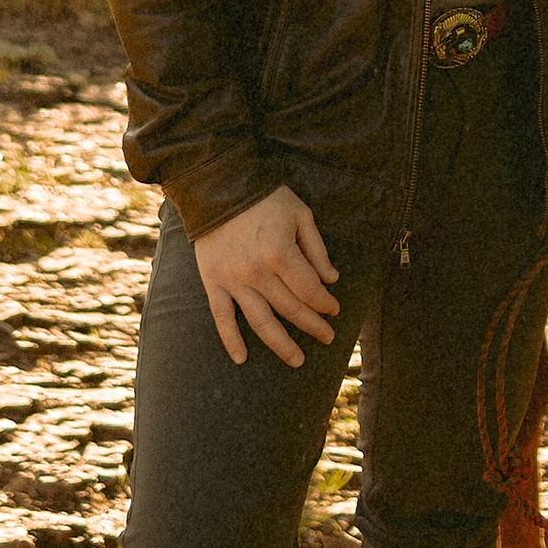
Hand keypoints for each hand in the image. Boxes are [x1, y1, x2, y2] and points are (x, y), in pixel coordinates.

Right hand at [195, 184, 338, 368]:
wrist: (219, 187)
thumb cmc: (266, 198)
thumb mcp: (301, 215)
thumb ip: (317, 250)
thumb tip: (331, 280)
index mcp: (281, 254)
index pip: (310, 291)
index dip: (326, 304)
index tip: (335, 310)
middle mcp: (257, 273)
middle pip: (290, 309)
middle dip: (313, 325)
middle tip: (328, 337)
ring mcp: (233, 281)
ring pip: (260, 321)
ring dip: (281, 344)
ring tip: (297, 360)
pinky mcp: (212, 282)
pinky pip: (221, 317)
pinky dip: (231, 340)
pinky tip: (241, 358)